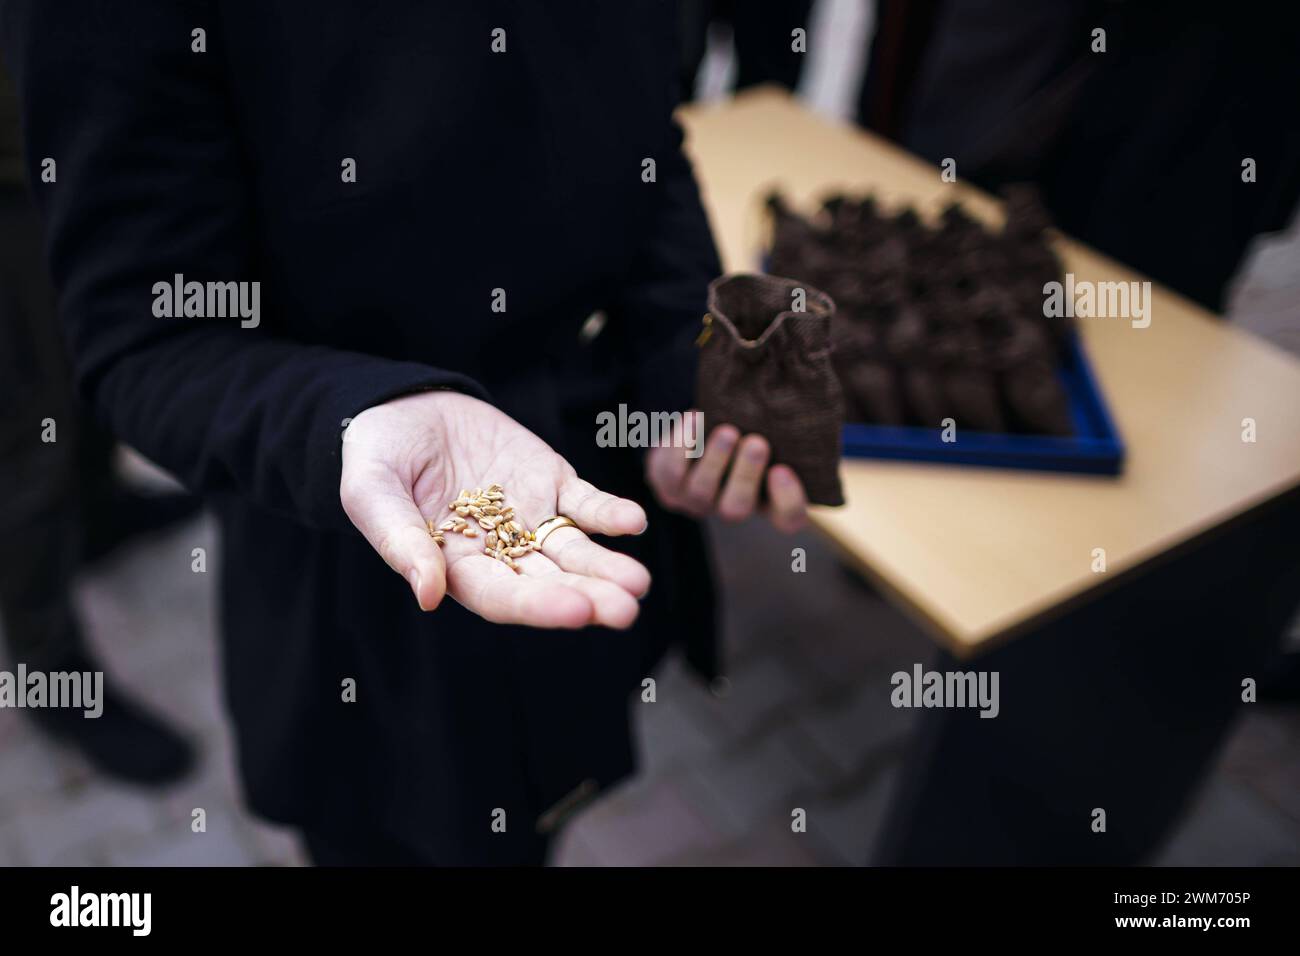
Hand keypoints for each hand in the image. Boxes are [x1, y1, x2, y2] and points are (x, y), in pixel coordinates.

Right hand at [340, 391, 649, 628]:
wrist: (403, 407)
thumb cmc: (376, 456)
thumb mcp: (370, 492)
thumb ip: (398, 539)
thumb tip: (428, 595)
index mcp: (456, 566)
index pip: (502, 596)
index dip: (538, 606)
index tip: (576, 611)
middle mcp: (501, 551)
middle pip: (549, 582)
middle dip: (588, 596)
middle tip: (624, 610)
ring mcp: (530, 518)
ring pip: (574, 551)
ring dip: (606, 567)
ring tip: (638, 583)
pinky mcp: (551, 482)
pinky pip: (585, 504)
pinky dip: (609, 514)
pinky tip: (633, 522)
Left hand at [645, 415, 807, 532]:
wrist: (706, 420)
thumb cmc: (754, 419)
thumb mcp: (776, 420)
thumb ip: (792, 417)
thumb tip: (803, 378)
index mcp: (769, 499)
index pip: (787, 518)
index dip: (787, 501)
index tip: (785, 470)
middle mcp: (732, 506)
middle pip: (736, 509)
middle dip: (745, 476)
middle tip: (756, 442)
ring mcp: (697, 500)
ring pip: (700, 494)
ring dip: (713, 462)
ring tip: (726, 430)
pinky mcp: (668, 485)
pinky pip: (668, 473)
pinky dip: (680, 445)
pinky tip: (694, 418)